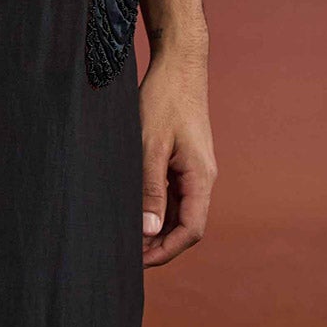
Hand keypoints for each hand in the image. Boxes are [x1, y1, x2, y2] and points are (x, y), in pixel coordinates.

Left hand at [139, 39, 214, 267]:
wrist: (179, 64)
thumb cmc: (163, 99)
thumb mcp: (149, 144)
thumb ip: (150, 189)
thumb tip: (150, 231)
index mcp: (200, 177)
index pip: (190, 230)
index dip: (165, 252)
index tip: (136, 262)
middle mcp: (202, 178)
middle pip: (186, 226)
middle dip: (158, 246)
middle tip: (124, 255)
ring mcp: (194, 170)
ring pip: (179, 212)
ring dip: (156, 229)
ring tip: (125, 238)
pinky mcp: (184, 161)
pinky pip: (173, 195)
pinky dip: (155, 209)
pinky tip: (133, 212)